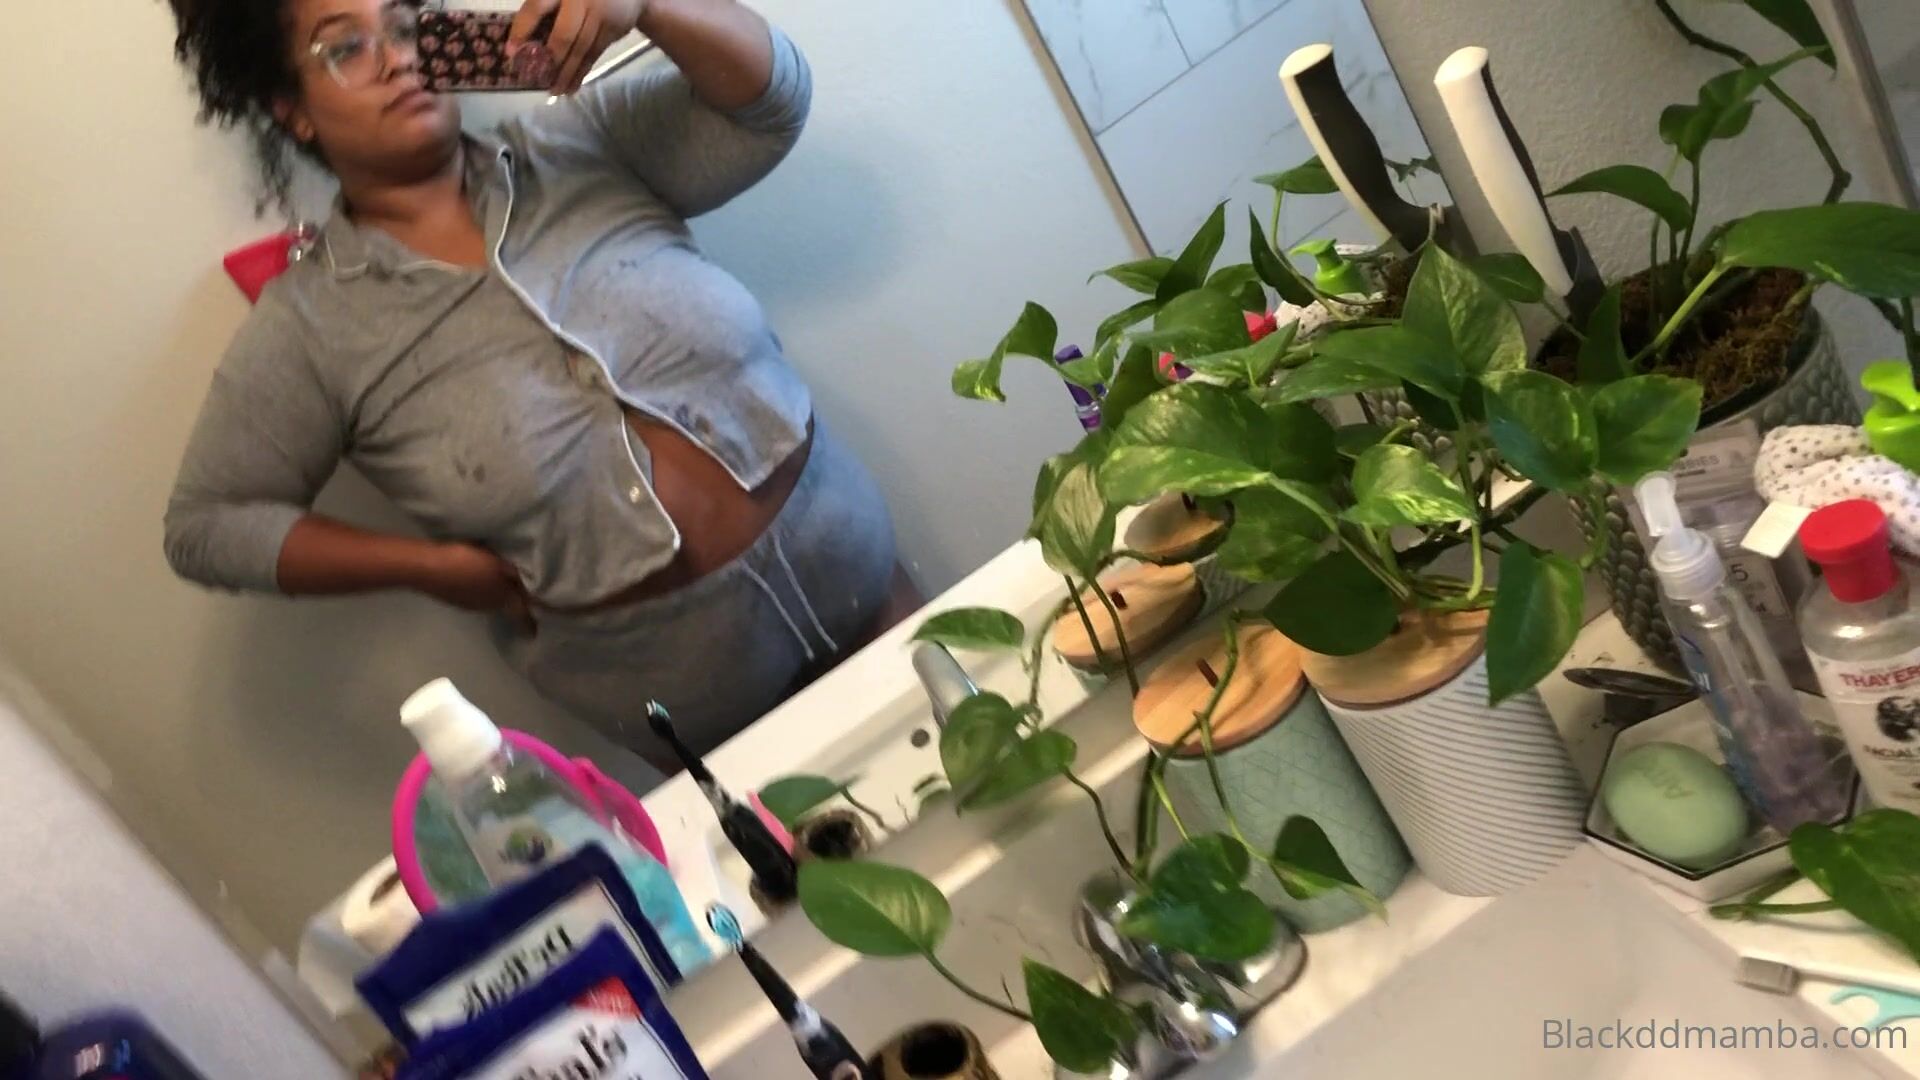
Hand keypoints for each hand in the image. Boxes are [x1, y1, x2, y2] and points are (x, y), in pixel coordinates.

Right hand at [421, 542, 534, 630]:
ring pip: (489, 601)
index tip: (534, 634)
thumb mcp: (496, 563)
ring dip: (496, 595)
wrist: (426, 568)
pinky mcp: (454, 599)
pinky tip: (476, 578)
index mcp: (502, 599)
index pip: (521, 614)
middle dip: (514, 603)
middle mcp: (487, 606)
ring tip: (499, 583)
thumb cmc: (466, 562)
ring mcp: (468, 605)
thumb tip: (529, 584)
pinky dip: (481, 590)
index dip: (529, 623)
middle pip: (505, 607)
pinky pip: (475, 596)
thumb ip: (514, 574)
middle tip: (521, 595)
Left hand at [510, 0, 648, 94]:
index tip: (511, 52)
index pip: (536, 8)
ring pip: (581, 49)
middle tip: (537, 80)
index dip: (522, 30)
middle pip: (564, 35)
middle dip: (550, 61)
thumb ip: (546, 11)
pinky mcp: (614, 28)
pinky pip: (595, 54)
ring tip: (556, 91)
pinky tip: (573, 85)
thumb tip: (521, 46)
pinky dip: (583, 72)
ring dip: (567, 74)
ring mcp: (600, 13)